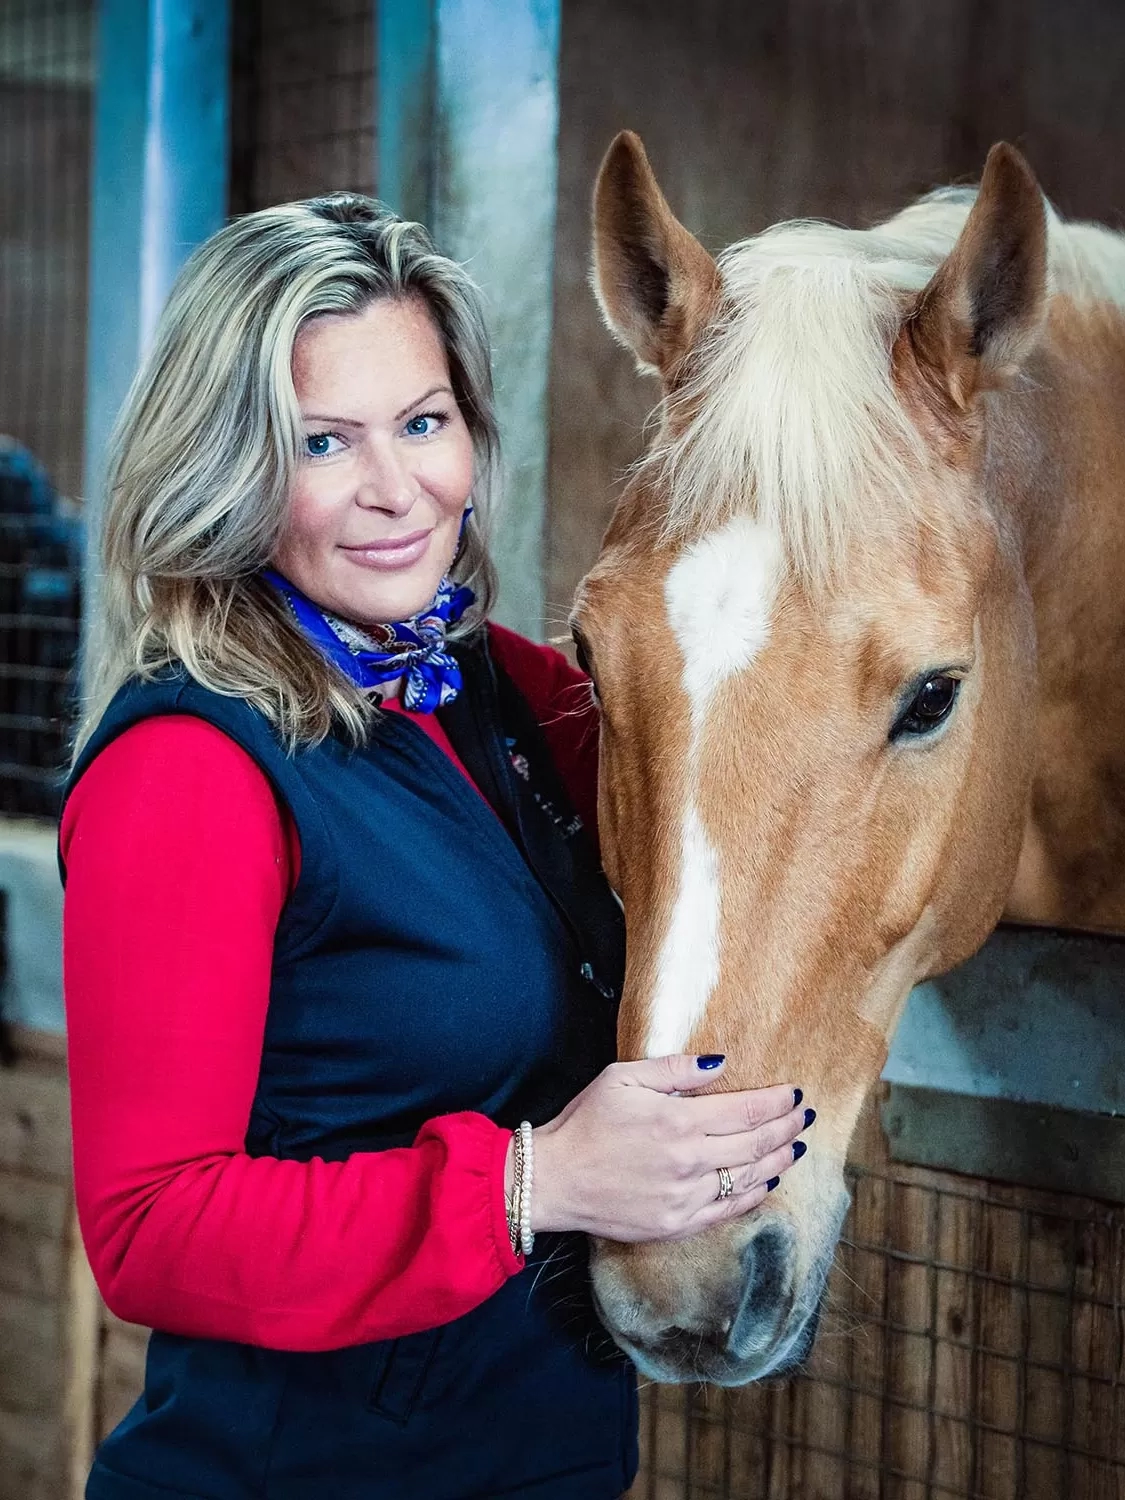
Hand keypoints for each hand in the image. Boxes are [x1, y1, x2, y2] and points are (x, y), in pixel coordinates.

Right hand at [521, 1054, 811, 1241]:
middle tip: (805, 1116)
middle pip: (756, 1144)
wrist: (554, 1179)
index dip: (777, 1101)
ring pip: (748, 1179)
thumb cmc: (585, 1122)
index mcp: (678, 1121)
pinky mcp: (677, 1224)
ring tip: (797, 1146)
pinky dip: (753, 1195)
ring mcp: (686, 1198)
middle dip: (786, 1127)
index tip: (795, 1093)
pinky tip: (766, 1183)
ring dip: (778, 1161)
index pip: (746, 1110)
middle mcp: (689, 1162)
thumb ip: (675, 1069)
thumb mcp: (623, 1077)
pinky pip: (727, 1210)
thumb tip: (721, 1064)